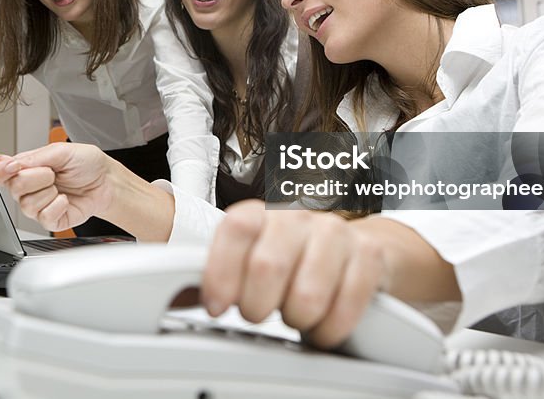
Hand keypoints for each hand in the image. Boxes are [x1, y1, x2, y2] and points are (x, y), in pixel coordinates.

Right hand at [0, 143, 115, 231]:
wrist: (107, 182)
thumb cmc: (86, 163)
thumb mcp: (59, 151)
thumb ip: (31, 158)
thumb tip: (5, 161)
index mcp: (25, 168)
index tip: (6, 168)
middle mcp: (27, 188)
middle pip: (12, 188)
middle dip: (36, 176)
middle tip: (52, 172)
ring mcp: (37, 205)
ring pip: (27, 204)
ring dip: (49, 191)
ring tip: (61, 185)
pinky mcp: (49, 220)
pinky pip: (43, 217)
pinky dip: (58, 205)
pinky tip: (66, 199)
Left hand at [200, 200, 388, 349]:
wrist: (352, 251)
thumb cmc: (291, 258)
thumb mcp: (249, 258)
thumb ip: (215, 272)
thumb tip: (174, 293)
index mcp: (261, 215)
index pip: (236, 229)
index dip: (221, 271)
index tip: (216, 304)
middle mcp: (297, 218)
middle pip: (267, 266)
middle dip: (256, 305)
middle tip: (258, 313)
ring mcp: (336, 234)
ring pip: (306, 294)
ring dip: (296, 319)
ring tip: (294, 315)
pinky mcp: (369, 258)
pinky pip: (346, 306)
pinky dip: (329, 329)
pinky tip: (322, 324)